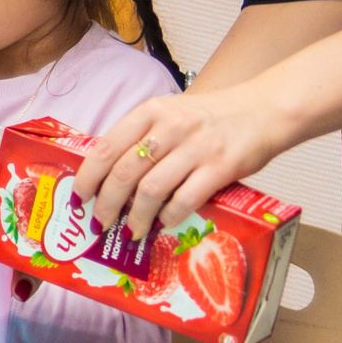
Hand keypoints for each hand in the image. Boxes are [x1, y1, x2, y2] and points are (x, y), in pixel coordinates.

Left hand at [80, 88, 280, 239]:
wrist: (263, 110)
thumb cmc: (212, 117)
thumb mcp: (172, 114)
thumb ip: (143, 137)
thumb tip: (109, 177)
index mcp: (151, 112)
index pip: (106, 147)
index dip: (87, 177)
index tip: (78, 198)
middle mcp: (170, 127)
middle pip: (124, 174)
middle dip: (106, 205)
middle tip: (100, 224)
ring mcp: (196, 147)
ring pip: (150, 191)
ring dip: (136, 218)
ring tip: (132, 231)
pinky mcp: (220, 167)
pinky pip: (184, 200)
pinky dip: (169, 218)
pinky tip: (164, 224)